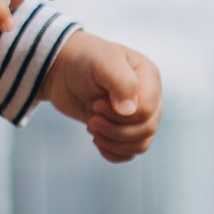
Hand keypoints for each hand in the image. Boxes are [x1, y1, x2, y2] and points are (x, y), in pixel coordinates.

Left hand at [48, 28, 162, 162]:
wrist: (64, 70)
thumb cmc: (85, 60)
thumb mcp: (103, 62)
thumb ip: (121, 83)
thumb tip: (130, 111)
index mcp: (149, 78)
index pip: (147, 110)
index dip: (120, 115)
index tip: (96, 104)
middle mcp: (148, 98)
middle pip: (146, 129)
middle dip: (115, 130)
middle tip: (92, 119)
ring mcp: (138, 116)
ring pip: (140, 144)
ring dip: (112, 142)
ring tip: (92, 126)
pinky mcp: (124, 129)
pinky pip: (129, 153)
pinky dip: (112, 152)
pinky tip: (97, 140)